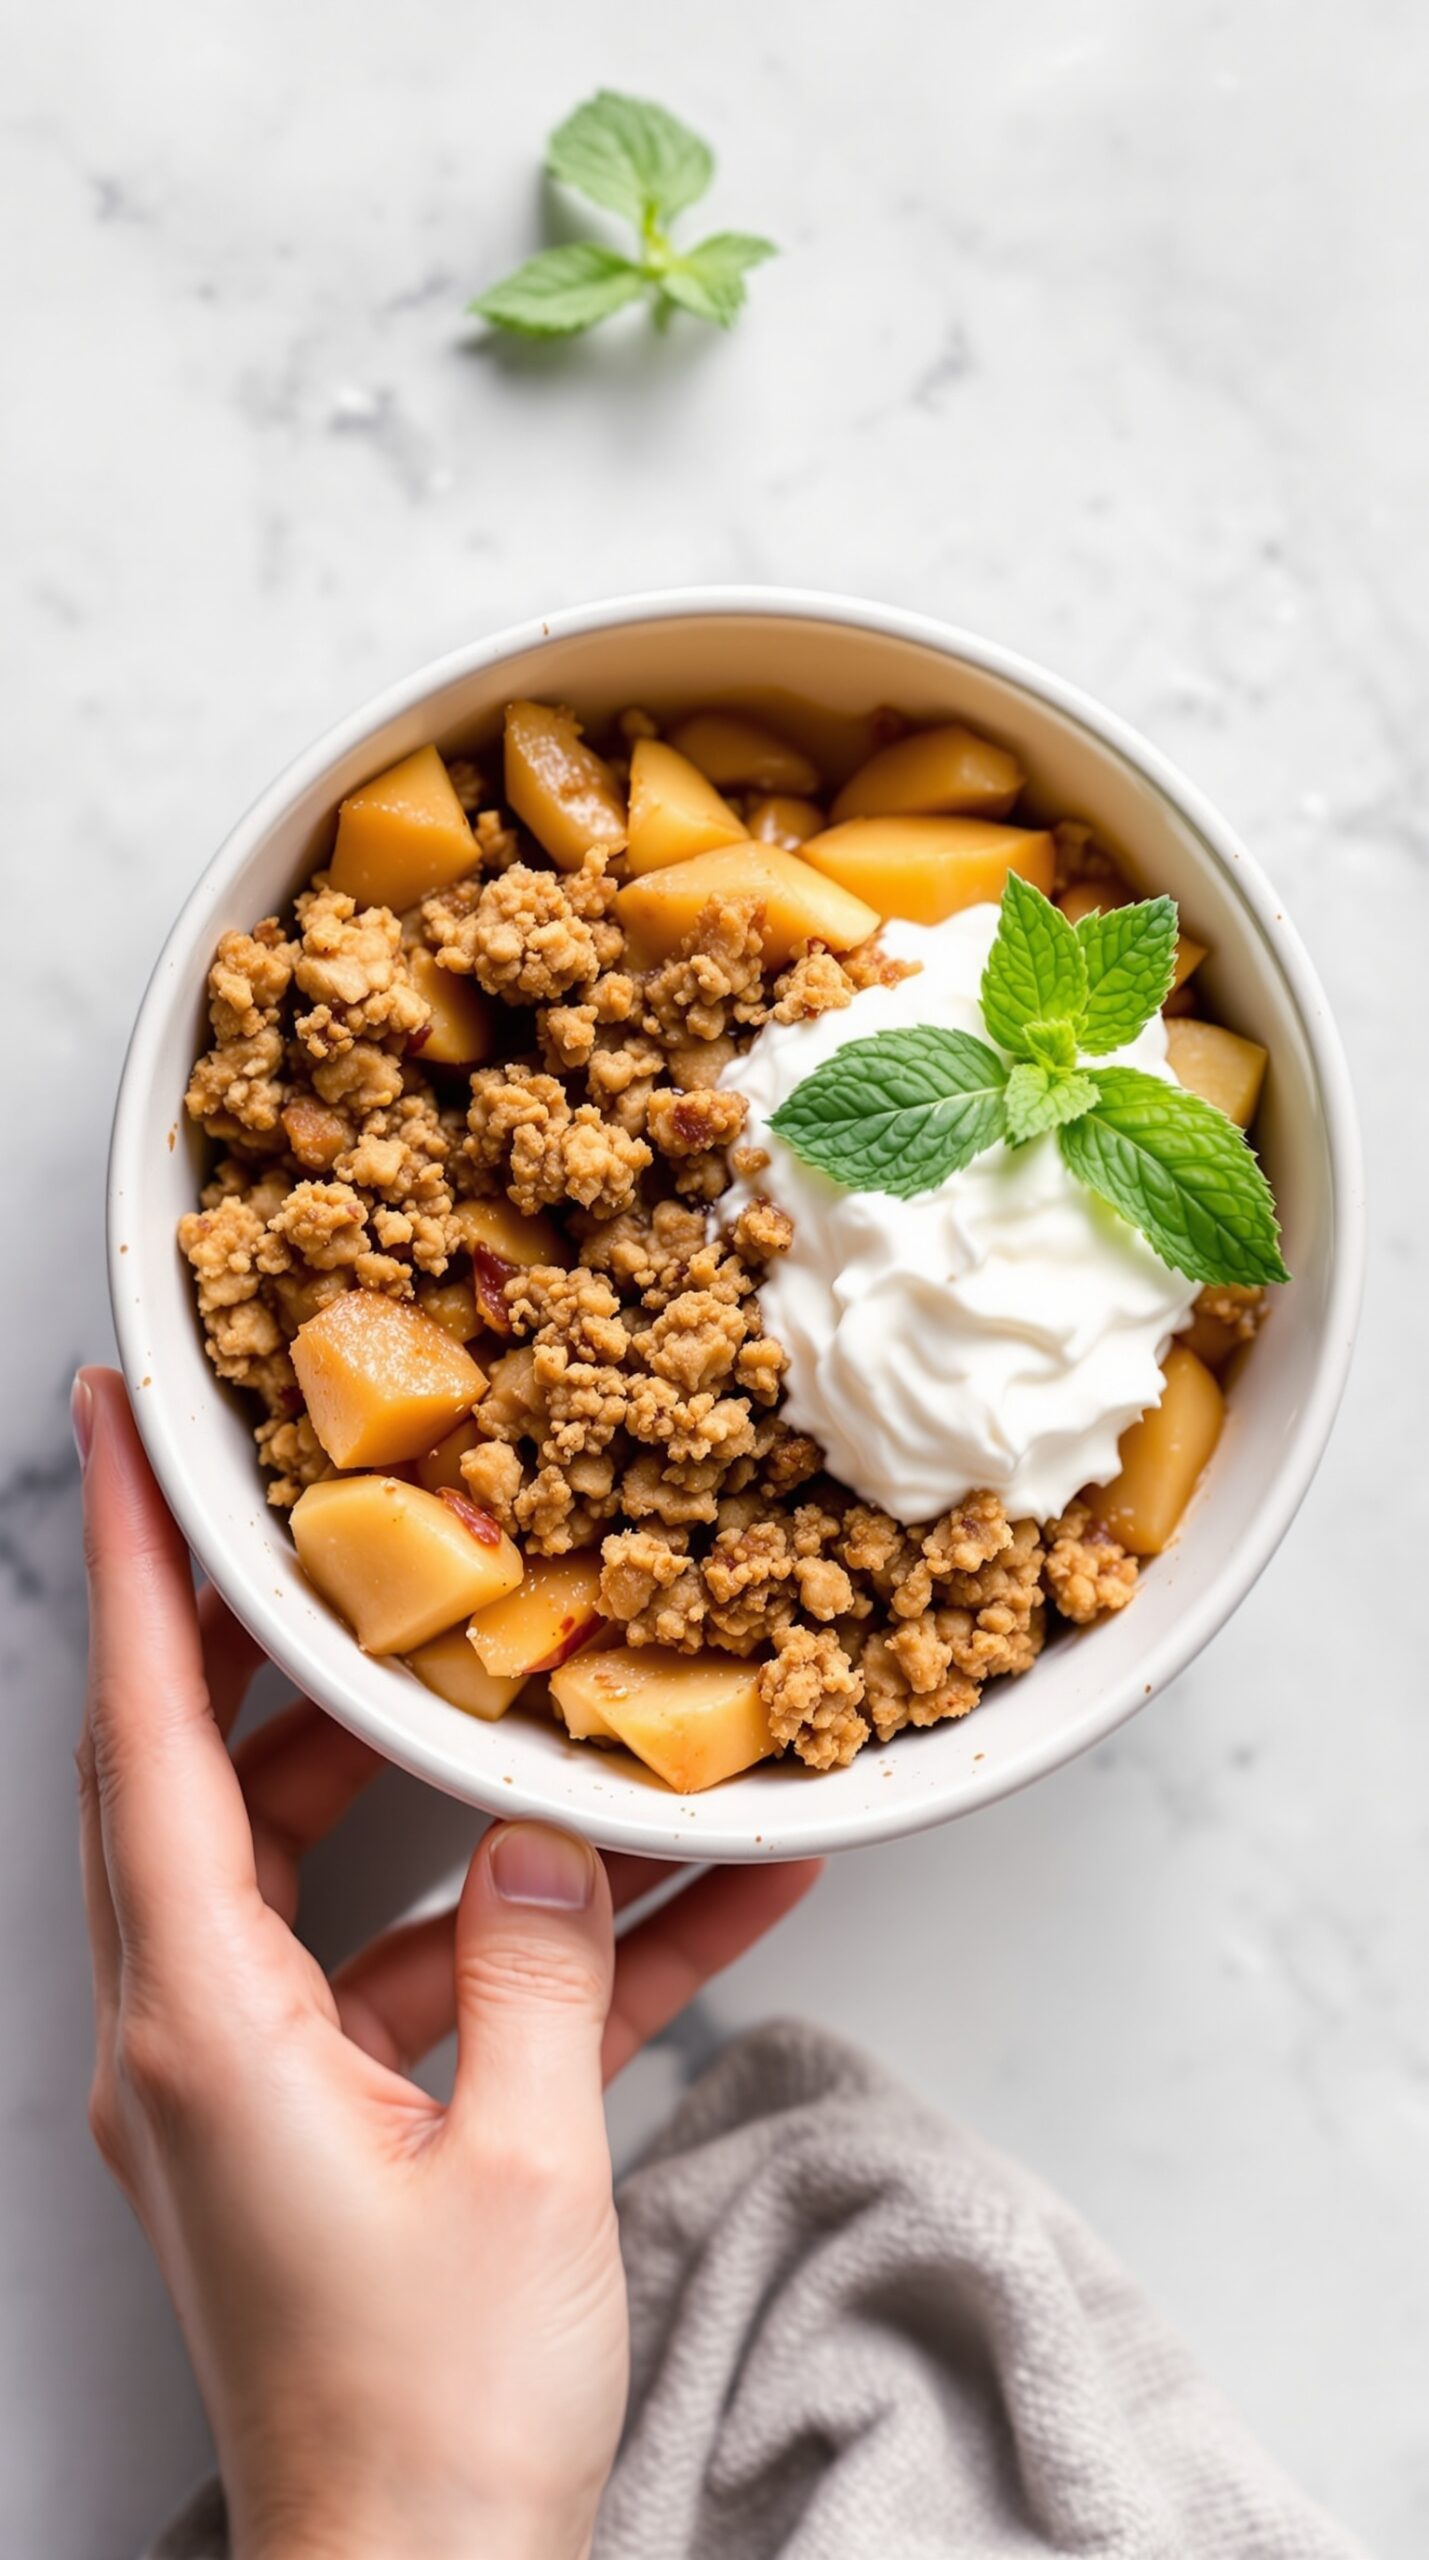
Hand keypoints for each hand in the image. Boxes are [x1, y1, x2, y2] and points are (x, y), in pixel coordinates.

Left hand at [73, 1369, 820, 2559]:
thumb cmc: (439, 2424)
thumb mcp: (523, 2168)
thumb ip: (542, 1965)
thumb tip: (553, 1833)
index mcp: (200, 2028)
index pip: (142, 1744)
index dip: (135, 1569)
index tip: (118, 1428)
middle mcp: (201, 2041)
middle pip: (225, 1788)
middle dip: (292, 1652)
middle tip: (352, 1523)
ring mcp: (269, 2093)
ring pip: (345, 1882)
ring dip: (455, 1799)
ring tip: (554, 1685)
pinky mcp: (346, 2143)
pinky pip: (445, 2000)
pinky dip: (552, 1950)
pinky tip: (703, 1898)